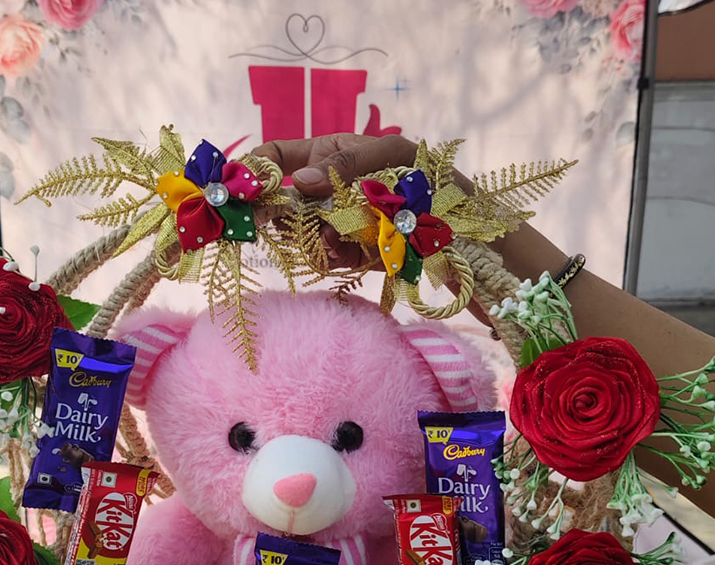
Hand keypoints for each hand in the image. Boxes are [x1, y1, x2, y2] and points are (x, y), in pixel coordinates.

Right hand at [252, 134, 488, 320]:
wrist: (470, 238)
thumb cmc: (436, 183)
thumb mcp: (394, 156)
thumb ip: (349, 164)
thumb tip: (302, 181)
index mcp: (332, 154)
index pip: (276, 154)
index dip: (255, 169)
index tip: (244, 191)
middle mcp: (329, 189)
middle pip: (282, 203)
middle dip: (287, 217)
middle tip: (298, 224)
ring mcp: (338, 223)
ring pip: (301, 237)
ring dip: (316, 243)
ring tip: (344, 243)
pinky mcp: (351, 254)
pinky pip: (325, 260)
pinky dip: (336, 261)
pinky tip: (356, 257)